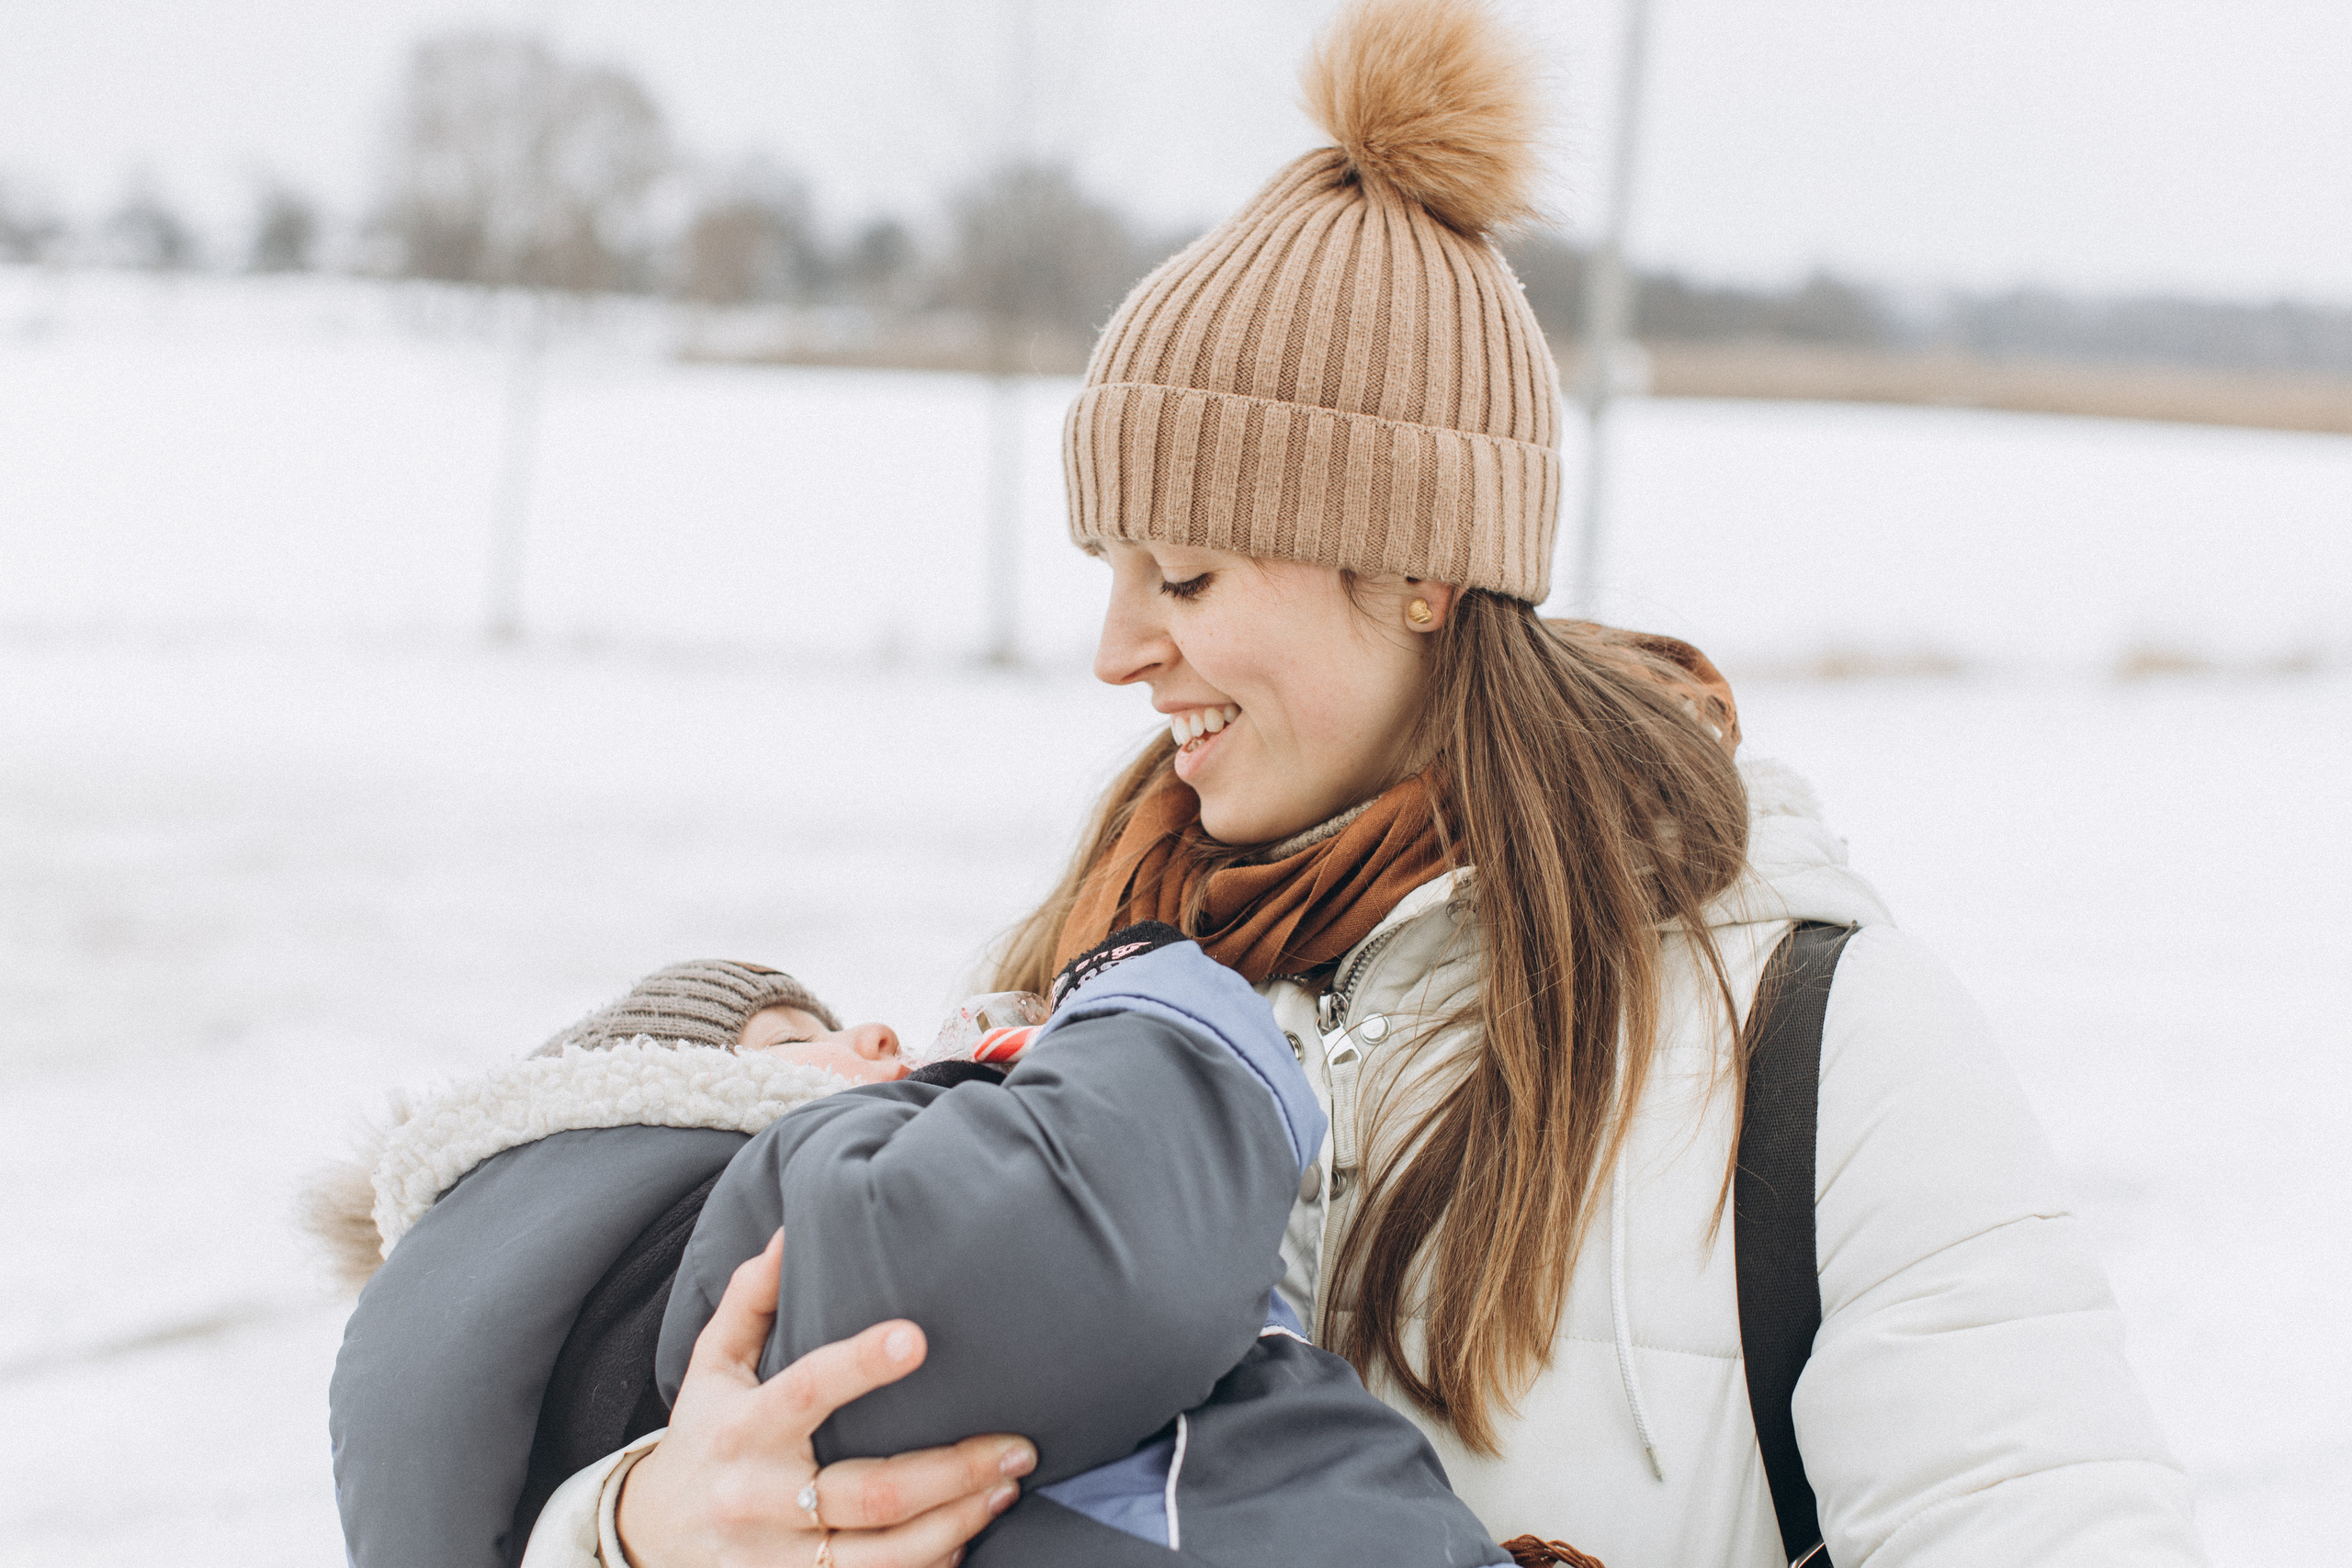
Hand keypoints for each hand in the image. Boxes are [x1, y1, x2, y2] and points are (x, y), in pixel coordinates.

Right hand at [617, 1231, 1031, 1567]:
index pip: (807, 1390)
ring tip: (1006, 1488)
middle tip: (1017, 1445)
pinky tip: (967, 1535)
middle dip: (953, 1470)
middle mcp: (758, 1497)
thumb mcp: (712, 1364)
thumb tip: (790, 1230)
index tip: (917, 1338)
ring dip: (957, 1522)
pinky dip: (929, 1566)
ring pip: (882, 1555)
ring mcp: (776, 1558)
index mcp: (742, 1428)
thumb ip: (751, 1298)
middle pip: (869, 1491)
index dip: (861, 1366)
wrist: (647, 1537)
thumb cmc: (703, 1435)